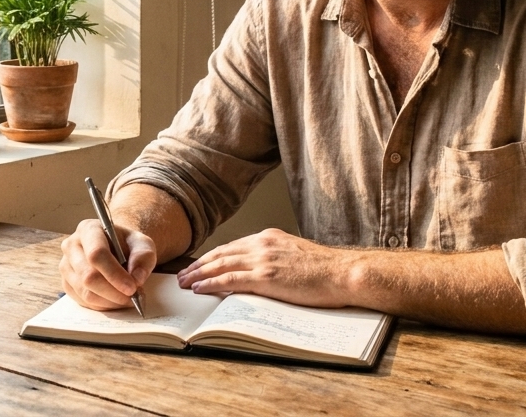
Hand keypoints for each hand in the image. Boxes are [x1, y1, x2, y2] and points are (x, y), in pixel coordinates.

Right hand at [60, 218, 156, 310]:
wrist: (116, 248)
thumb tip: (137, 278)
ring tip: (127, 298)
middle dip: (114, 292)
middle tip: (133, 296)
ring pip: (85, 292)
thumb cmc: (127, 245)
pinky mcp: (66, 283)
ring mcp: (66, 265)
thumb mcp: (143, 244)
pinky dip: (103, 305)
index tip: (132, 287)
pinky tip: (115, 299)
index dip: (114, 274)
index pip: (96, 254)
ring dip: (110, 301)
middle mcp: (72, 246)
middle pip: (88, 276)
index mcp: (89, 229)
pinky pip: (83, 301)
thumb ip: (143, 257)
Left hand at [176, 228, 354, 306]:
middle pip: (222, 254)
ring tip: (184, 282)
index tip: (200, 264)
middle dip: (200, 265)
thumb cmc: (326, 270)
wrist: (342, 273)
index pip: (233, 246)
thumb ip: (276, 258)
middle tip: (183, 274)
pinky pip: (230, 279)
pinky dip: (210, 283)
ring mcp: (263, 260)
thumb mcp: (295, 255)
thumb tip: (262, 271)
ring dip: (198, 274)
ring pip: (221, 265)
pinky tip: (199, 288)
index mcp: (270, 238)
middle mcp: (262, 244)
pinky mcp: (265, 277)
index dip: (213, 257)